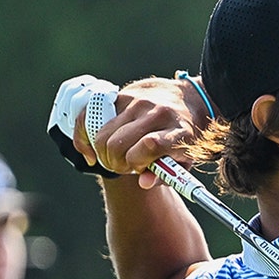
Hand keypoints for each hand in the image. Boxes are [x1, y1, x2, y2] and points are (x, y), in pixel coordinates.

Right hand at [74, 76, 208, 188]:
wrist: (189, 98)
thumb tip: (143, 183)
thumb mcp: (184, 159)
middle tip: (122, 167)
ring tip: (116, 156)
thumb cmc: (184, 136)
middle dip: (115, 163)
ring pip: (103, 134)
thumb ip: (164, 175)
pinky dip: (90, 136)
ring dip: (103, 153)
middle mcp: (158, 113)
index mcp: (179, 131)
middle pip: (119, 143)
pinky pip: (94, 117)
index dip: (137, 162)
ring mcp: (139, 102)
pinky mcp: (123, 95)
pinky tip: (96, 146)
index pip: (151, 145)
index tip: (138, 168)